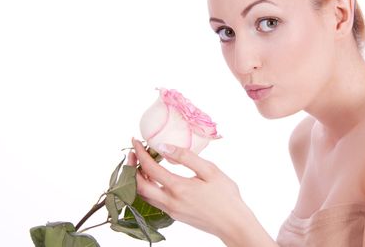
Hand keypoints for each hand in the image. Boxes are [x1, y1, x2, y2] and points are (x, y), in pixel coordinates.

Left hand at [128, 138, 244, 238]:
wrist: (233, 224)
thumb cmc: (226, 196)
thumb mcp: (209, 170)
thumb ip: (185, 157)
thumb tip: (163, 147)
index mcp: (178, 188)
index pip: (149, 168)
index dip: (140, 153)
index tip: (135, 140)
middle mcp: (170, 201)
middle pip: (138, 185)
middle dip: (131, 167)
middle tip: (133, 152)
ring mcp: (171, 210)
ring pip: (143, 195)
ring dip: (138, 179)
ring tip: (141, 163)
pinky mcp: (174, 215)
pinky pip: (152, 201)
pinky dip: (147, 187)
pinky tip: (154, 178)